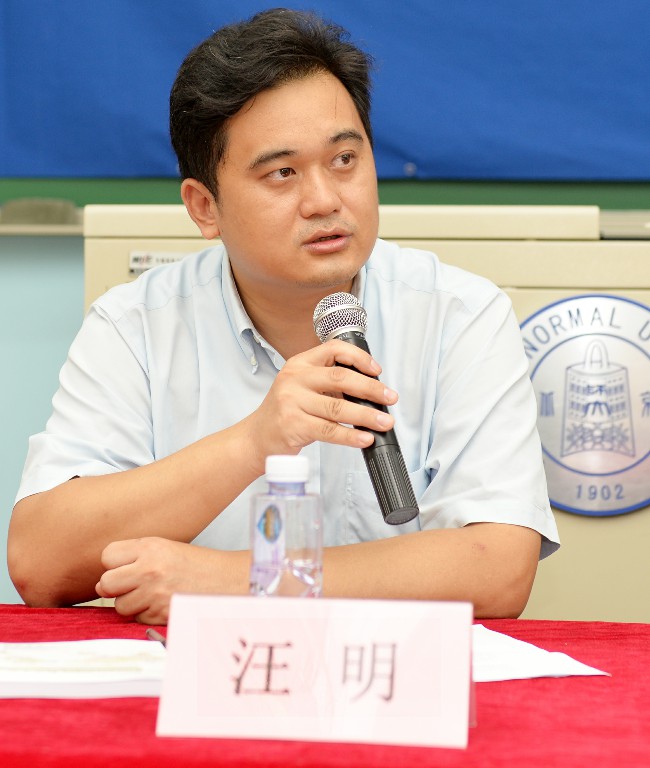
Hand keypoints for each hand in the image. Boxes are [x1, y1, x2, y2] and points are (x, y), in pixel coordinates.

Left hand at [95, 537, 247, 623]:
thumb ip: (132, 559)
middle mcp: (149, 569)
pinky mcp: (161, 615)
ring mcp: (154, 594)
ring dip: (132, 603)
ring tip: (153, 593)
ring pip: (120, 606)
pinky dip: (146, 614)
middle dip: (116, 587)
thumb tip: (100, 586)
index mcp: (150, 547)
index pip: (107, 556)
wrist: (228, 580)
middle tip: (136, 583)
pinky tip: (163, 603)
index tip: (127, 565)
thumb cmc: (196, 564)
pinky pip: (137, 619)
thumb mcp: (165, 549)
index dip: (114, 563)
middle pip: (106, 583)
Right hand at [247, 339, 397, 464]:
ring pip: (338, 408)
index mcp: (300, 363)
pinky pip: (329, 431)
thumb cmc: (286, 412)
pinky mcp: (293, 425)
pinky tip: (364, 438)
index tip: (377, 370)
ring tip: (384, 422)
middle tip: (390, 397)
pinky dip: (351, 436)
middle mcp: (294, 378)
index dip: (359, 357)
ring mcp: (292, 401)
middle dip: (371, 389)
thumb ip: (330, 383)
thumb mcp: (302, 387)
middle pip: (340, 378)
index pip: (333, 349)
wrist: (257, 436)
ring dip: (366, 416)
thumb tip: (371, 391)